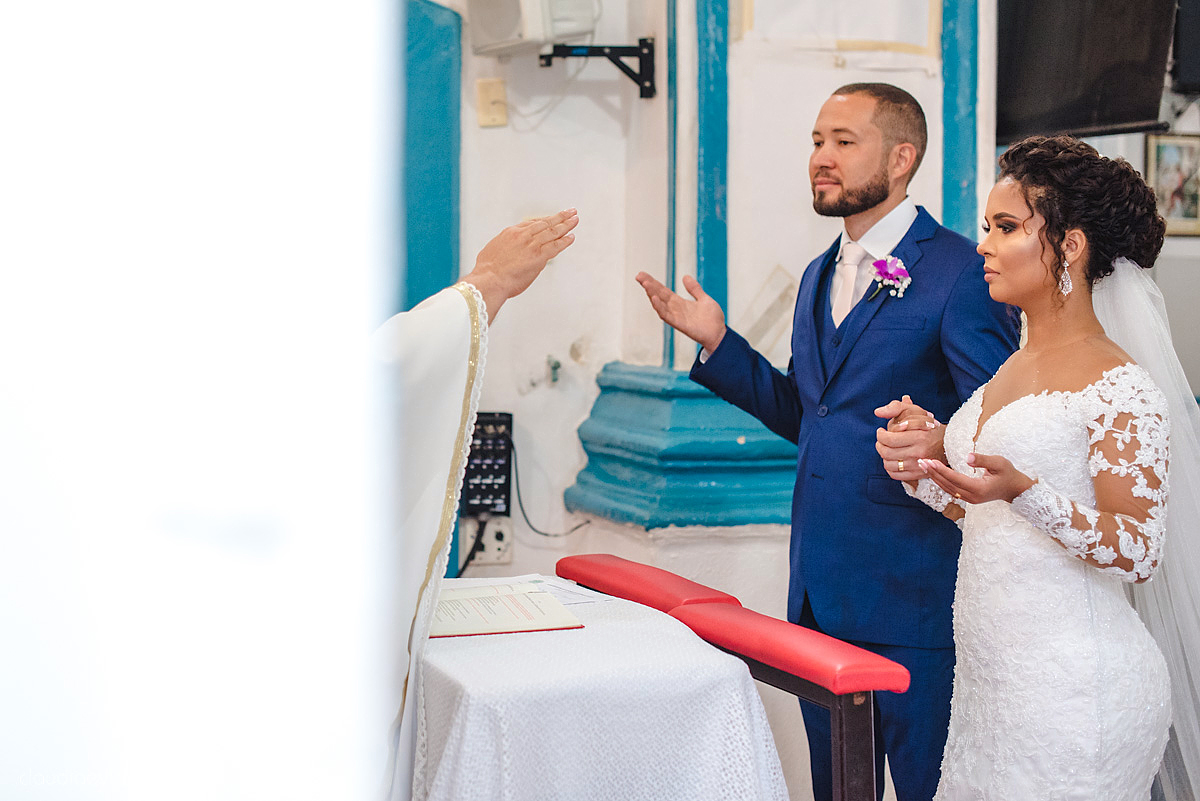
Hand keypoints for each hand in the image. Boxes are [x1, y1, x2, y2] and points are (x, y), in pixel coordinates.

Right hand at [464, 208, 578, 321]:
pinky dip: (565, 241)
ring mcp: (531, 245)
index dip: (544, 221)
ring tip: (575, 219)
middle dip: (559, 217)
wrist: (489, 279)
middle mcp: (522, 235)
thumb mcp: (491, 251)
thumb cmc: (486, 270)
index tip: (551, 219)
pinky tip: (572, 237)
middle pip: (545, 223)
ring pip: (552, 231)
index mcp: (510, 232)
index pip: (531, 223)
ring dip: (566, 225)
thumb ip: (503, 249)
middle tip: (570, 212)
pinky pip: (555, 246)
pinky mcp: (538, 256)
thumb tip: (506, 253)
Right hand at [634, 272, 725, 352]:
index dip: (653, 283)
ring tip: (645, 284)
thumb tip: (685, 276)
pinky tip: (654, 299)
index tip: (643, 275)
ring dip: (652, 294)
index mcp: (680, 303)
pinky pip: (667, 316)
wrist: (720, 334)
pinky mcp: (680, 324)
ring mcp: (676, 317)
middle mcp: (675, 309)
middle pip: (659, 295)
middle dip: (649, 286)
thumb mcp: (704, 299)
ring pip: (660, 304)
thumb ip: (694, 289)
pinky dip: (659, 308)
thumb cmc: (713, 319)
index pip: (663, 291)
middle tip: (638, 276)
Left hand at [874, 395, 944, 480]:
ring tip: (886, 448)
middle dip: (879, 445)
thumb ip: (896, 408)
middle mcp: (919, 453)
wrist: (947, 443)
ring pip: (888, 464)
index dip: (880, 435)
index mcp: (919, 437)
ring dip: (883, 456)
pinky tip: (892, 459)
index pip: (889, 439)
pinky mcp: (917, 474)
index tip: (881, 431)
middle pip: (886, 452)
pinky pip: (895, 474)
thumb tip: (878, 412)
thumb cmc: (928, 425)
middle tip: (881, 440)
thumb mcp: (915, 411)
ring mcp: (918, 466)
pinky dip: (889, 467)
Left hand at [918, 452, 1034, 503]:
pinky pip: (950, 489)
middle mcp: (971, 497)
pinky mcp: (968, 497)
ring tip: (923, 465)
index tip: (930, 461)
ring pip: (947, 488)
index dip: (941, 470)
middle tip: (921, 461)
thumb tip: (968, 457)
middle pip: (947, 484)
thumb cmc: (1008, 474)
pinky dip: (941, 481)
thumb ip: (983, 460)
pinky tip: (933, 473)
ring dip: (935, 477)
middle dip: (933, 473)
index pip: (955, 479)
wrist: (1015, 490)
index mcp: (979, 489)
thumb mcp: (1000, 463)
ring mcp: (969, 499)